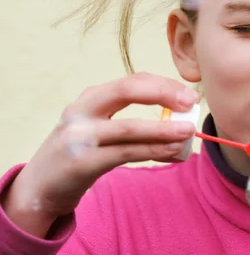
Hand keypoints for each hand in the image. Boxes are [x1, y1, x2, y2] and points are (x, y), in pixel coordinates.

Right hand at [0, 72, 199, 237]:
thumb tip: (179, 120)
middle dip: (163, 93)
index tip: (189, 93)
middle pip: (127, 91)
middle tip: (191, 102)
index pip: (132, 81)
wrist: (40, 186)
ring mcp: (79, 137)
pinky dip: (152, 151)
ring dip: (163, 129)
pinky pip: (125, 154)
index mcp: (91, 98)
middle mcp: (82, 111)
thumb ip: (132, 121)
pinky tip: (171, 151)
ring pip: (129, 128)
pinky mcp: (82, 163)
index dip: (163, 84)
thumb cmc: (80, 153)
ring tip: (187, 132)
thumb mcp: (100, 128)